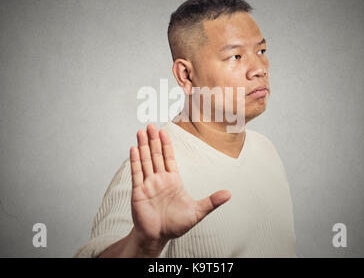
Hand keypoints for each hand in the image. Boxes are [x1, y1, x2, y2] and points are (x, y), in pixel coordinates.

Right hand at [129, 123, 230, 243]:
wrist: (158, 237)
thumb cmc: (176, 225)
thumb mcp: (197, 212)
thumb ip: (211, 202)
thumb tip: (229, 194)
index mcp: (173, 180)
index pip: (169, 158)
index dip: (166, 144)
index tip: (164, 130)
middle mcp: (160, 179)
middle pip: (156, 155)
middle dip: (153, 140)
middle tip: (150, 125)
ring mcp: (148, 184)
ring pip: (145, 160)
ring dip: (143, 146)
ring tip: (141, 131)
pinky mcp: (138, 191)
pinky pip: (136, 173)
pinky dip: (135, 161)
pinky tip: (134, 149)